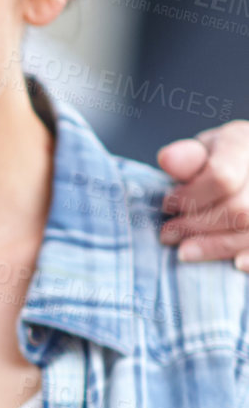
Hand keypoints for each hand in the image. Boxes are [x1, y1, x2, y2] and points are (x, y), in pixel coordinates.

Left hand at [157, 122, 248, 266]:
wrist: (247, 164)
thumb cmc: (221, 157)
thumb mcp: (203, 150)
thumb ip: (187, 158)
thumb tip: (168, 159)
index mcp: (245, 143)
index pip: (222, 177)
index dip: (190, 198)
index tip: (168, 205)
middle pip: (238, 209)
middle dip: (196, 226)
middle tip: (168, 233)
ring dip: (214, 246)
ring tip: (184, 250)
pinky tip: (235, 264)